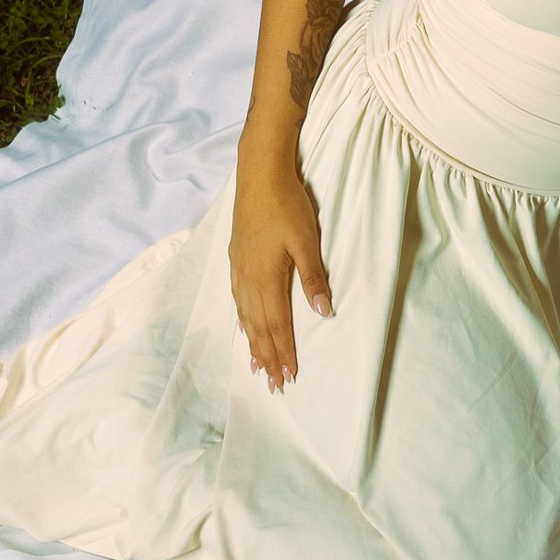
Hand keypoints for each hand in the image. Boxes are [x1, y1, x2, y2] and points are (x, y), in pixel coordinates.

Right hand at [229, 146, 331, 390]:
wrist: (258, 174)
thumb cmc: (286, 205)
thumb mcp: (306, 241)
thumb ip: (313, 278)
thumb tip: (323, 312)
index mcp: (266, 278)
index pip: (277, 325)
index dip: (283, 352)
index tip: (289, 376)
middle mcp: (247, 279)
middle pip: (258, 327)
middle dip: (267, 357)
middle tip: (273, 384)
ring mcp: (239, 269)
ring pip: (245, 316)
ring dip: (253, 343)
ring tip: (256, 366)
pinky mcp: (236, 259)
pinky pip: (238, 300)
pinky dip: (242, 320)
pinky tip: (244, 326)